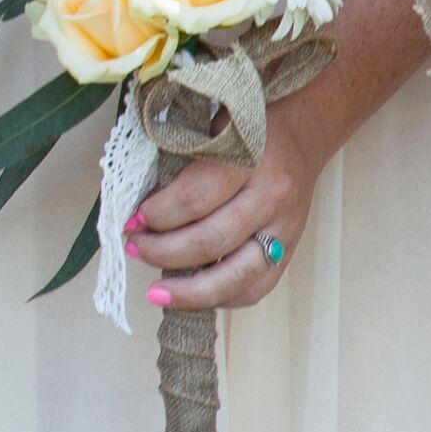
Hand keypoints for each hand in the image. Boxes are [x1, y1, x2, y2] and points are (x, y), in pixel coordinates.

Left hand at [119, 127, 323, 311]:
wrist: (299, 137)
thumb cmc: (244, 133)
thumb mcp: (210, 135)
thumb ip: (179, 169)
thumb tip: (139, 213)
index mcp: (248, 160)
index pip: (194, 199)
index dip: (156, 215)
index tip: (131, 220)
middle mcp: (270, 197)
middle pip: (211, 241)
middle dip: (163, 252)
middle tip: (135, 248)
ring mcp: (284, 229)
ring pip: (235, 276)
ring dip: (189, 291)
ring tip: (156, 293)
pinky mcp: (290, 251)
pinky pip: (256, 289)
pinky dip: (221, 298)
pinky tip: (192, 296)